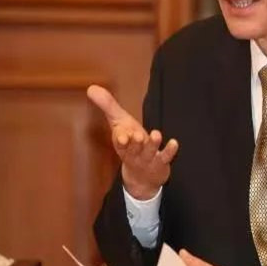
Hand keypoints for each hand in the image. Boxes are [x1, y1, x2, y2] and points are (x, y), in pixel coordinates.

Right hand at [87, 85, 177, 199]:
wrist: (141, 177)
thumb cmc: (129, 144)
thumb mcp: (119, 123)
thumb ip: (107, 105)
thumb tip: (91, 88)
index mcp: (122, 145)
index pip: (119, 143)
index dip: (120, 139)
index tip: (122, 137)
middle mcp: (134, 154)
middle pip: (133, 149)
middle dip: (135, 143)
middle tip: (138, 136)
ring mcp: (147, 160)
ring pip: (149, 152)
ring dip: (152, 144)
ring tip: (156, 134)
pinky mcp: (161, 163)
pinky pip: (165, 157)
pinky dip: (169, 151)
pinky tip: (174, 142)